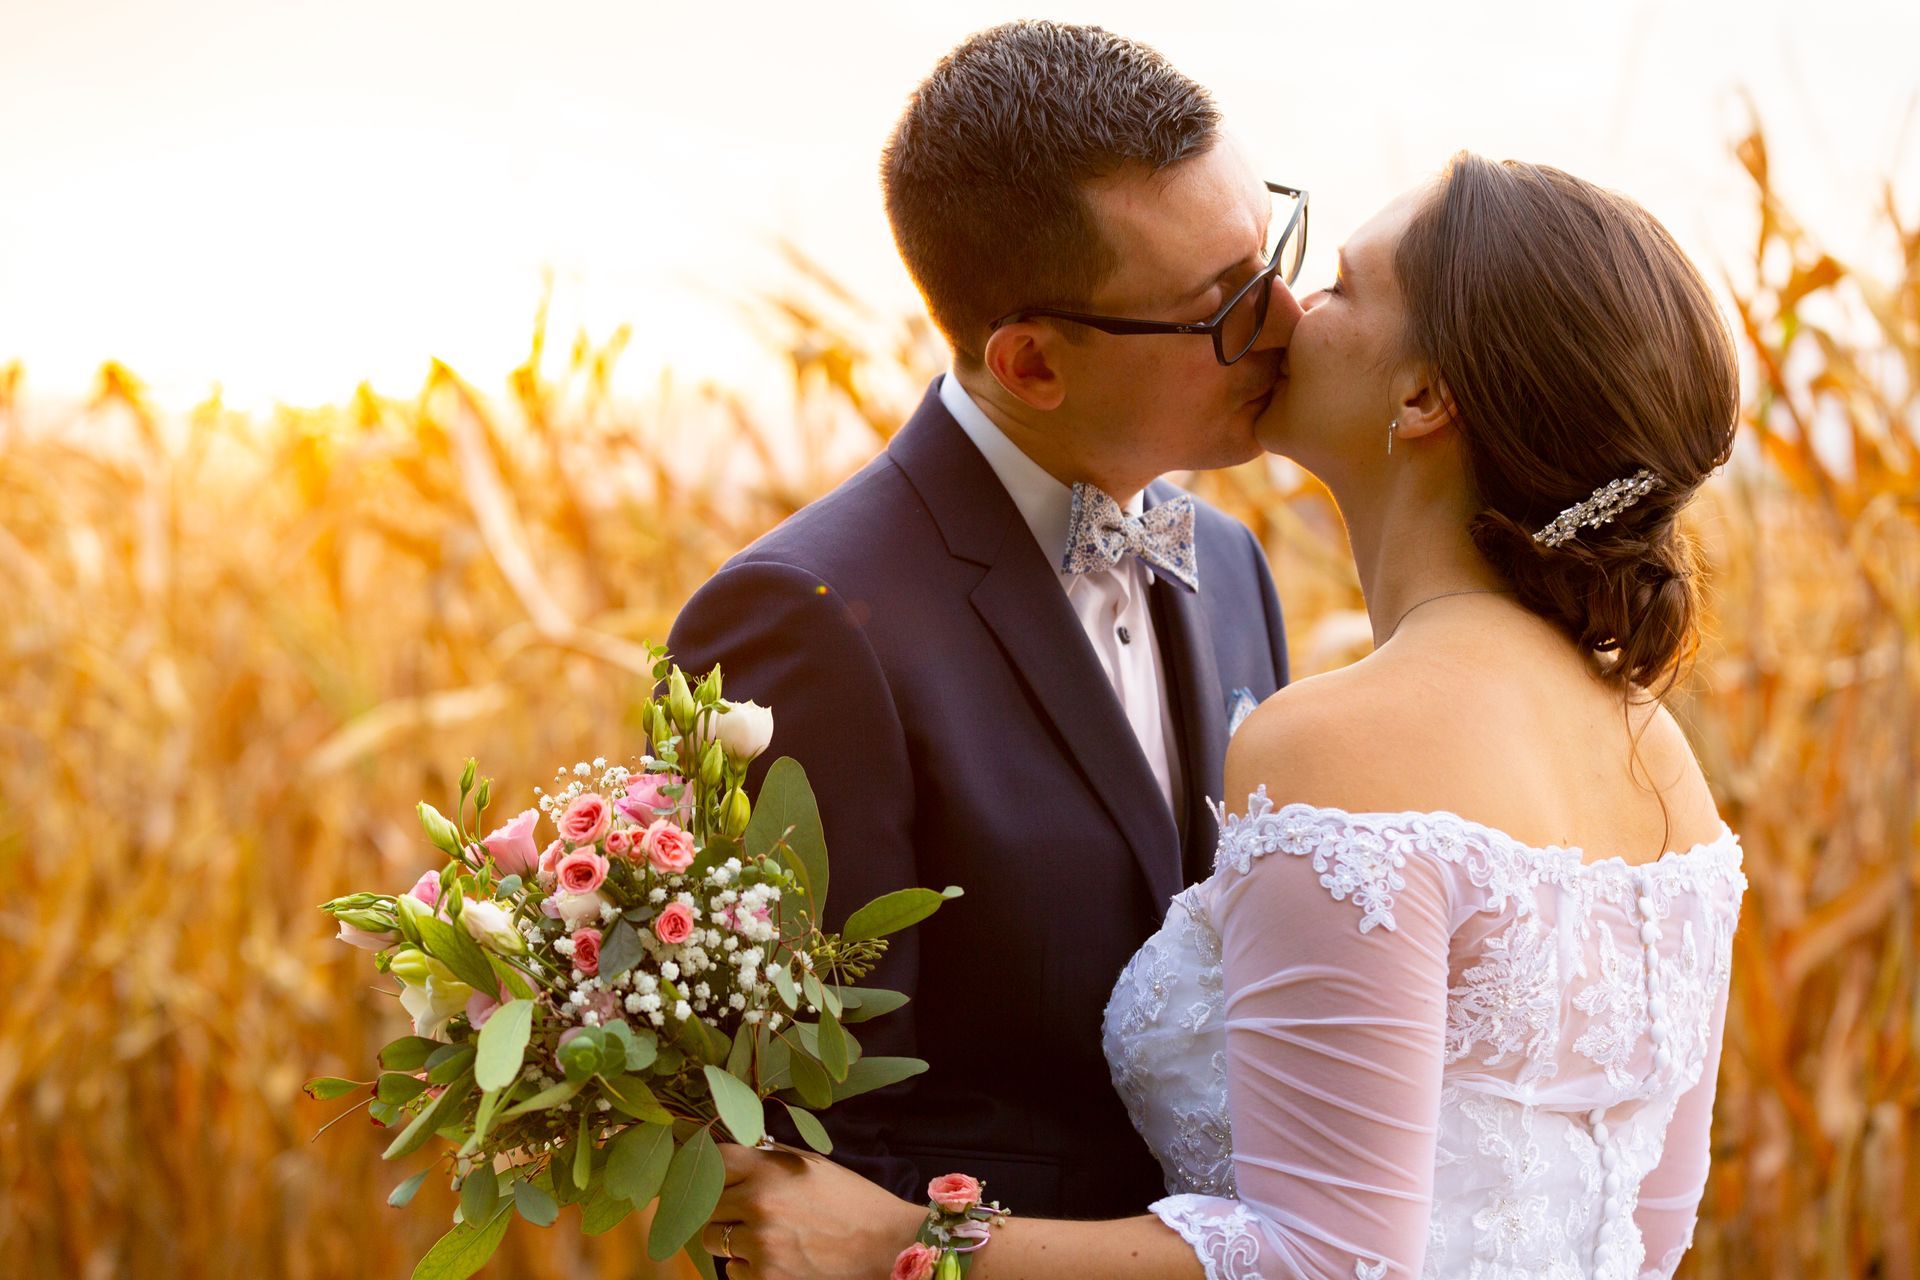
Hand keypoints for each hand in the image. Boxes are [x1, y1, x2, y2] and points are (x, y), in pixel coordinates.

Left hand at [703, 1141, 926, 1279]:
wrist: (884, 1244)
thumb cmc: (850, 1200)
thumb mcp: (812, 1164)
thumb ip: (769, 1158)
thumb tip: (735, 1154)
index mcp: (769, 1169)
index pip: (716, 1160)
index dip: (717, 1168)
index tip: (723, 1176)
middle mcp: (758, 1203)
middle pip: (709, 1203)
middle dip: (724, 1207)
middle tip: (749, 1212)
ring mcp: (759, 1243)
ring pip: (713, 1239)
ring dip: (731, 1239)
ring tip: (765, 1237)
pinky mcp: (765, 1277)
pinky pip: (732, 1271)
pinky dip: (747, 1267)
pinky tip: (776, 1258)